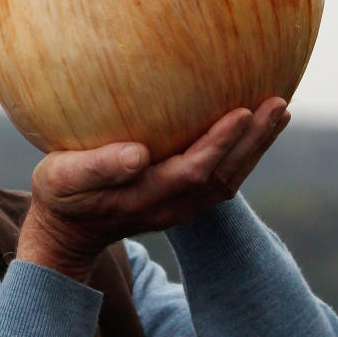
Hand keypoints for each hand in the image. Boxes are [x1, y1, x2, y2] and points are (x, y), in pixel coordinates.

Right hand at [16, 97, 289, 281]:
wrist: (65, 232)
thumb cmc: (59, 195)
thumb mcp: (61, 179)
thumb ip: (97, 168)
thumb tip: (138, 154)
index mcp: (144, 198)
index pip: (194, 171)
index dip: (220, 143)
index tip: (242, 111)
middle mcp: (170, 206)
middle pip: (224, 177)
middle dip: (253, 142)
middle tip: (279, 104)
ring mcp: (178, 207)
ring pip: (228, 180)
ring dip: (255, 147)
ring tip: (279, 112)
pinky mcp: (180, 201)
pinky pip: (220, 179)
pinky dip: (242, 154)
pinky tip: (251, 128)